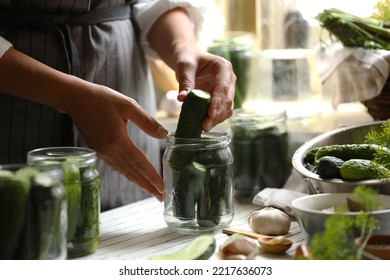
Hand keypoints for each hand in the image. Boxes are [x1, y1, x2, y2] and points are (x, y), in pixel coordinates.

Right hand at [0, 47, 167, 200]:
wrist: (74, 98)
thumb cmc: (101, 99)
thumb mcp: (127, 105)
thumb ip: (146, 121)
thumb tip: (163, 135)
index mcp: (117, 140)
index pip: (139, 163)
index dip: (152, 177)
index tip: (162, 189)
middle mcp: (108, 150)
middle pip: (132, 173)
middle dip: (147, 186)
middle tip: (161, 197)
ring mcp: (101, 152)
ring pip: (123, 172)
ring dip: (138, 182)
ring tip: (151, 190)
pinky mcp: (97, 150)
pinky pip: (116, 166)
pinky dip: (128, 174)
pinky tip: (135, 176)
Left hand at [175, 49, 235, 130]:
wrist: (190, 60)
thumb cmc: (188, 59)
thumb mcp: (184, 66)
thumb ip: (185, 81)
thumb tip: (182, 98)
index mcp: (223, 67)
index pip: (223, 87)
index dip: (218, 102)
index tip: (210, 114)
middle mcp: (229, 79)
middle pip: (227, 100)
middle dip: (217, 114)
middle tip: (204, 126)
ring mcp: (227, 90)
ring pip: (227, 108)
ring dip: (217, 119)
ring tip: (204, 127)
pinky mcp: (222, 99)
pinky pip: (222, 112)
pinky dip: (215, 119)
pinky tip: (205, 124)